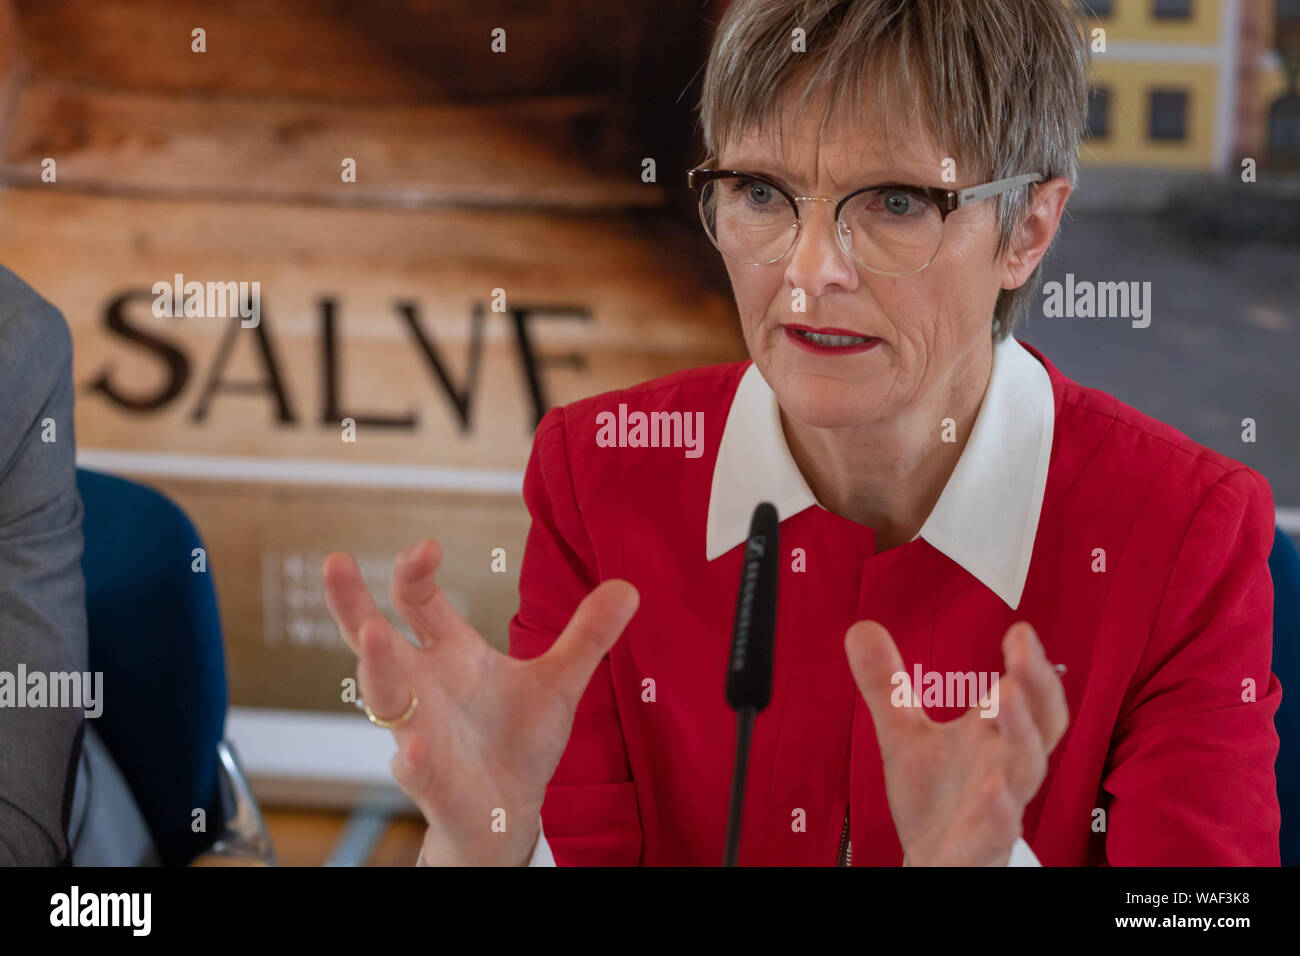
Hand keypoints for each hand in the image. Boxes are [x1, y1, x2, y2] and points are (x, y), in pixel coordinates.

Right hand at [322, 539, 638, 865]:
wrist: (508, 811)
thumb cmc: (518, 741)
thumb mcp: (559, 682)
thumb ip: (587, 636)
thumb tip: (629, 586)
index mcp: (450, 655)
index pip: (418, 603)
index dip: (415, 572)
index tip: (427, 546)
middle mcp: (423, 687)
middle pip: (374, 638)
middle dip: (353, 603)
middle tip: (336, 563)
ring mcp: (421, 732)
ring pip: (386, 697)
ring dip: (378, 666)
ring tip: (373, 633)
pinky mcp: (434, 781)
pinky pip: (415, 770)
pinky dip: (412, 760)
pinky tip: (412, 750)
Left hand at [844, 620, 1067, 865]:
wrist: (933, 860)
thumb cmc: (934, 797)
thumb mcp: (903, 734)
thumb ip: (886, 685)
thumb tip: (861, 628)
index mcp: (993, 738)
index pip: (1028, 697)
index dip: (1031, 666)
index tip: (1021, 631)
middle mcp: (1005, 768)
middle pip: (1038, 726)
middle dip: (1036, 689)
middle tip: (1023, 653)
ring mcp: (998, 808)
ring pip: (1026, 772)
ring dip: (1021, 733)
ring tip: (1006, 695)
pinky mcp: (981, 846)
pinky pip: (997, 830)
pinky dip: (999, 811)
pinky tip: (994, 790)